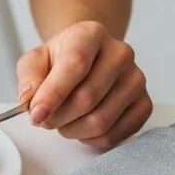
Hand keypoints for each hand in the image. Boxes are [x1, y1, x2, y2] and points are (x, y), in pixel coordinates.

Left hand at [16, 21, 150, 149]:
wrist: (88, 59)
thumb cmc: (59, 61)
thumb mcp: (35, 61)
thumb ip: (29, 77)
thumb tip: (29, 100)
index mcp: (90, 35)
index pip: (75, 65)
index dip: (53, 94)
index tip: (35, 114)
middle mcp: (120, 53)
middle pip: (87, 98)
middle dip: (58, 117)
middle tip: (43, 119)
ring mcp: (136, 79)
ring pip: (101, 121)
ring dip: (72, 130)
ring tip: (61, 121)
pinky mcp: (145, 103)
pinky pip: (115, 135)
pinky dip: (91, 140)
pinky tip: (81, 127)